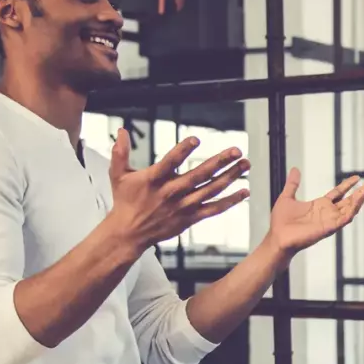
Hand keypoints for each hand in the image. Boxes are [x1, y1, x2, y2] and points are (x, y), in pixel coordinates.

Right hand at [107, 130, 250, 249]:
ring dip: (230, 177)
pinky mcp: (191, 217)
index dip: (182, 151)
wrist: (130, 232)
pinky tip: (244, 192)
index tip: (195, 139)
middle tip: (236, 150)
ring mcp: (183, 206)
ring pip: (211, 190)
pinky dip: (231, 201)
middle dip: (219, 162)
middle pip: (199, 175)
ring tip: (245, 164)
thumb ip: (120, 152)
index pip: (169, 162)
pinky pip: (214, 209)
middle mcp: (171, 192)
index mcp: (154, 179)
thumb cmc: (125, 201)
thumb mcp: (118, 175)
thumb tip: (122, 130)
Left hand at [268, 169, 363, 255]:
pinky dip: (353, 209)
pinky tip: (360, 201)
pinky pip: (345, 218)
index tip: (357, 178)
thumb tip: (295, 170)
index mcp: (319, 205)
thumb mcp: (287, 197)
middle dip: (361, 191)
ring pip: (350, 208)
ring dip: (361, 198)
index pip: (338, 193)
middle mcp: (327, 213)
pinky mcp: (330, 227)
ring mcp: (330, 220)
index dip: (348, 185)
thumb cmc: (281, 223)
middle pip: (349, 200)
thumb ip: (293, 184)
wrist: (278, 237)